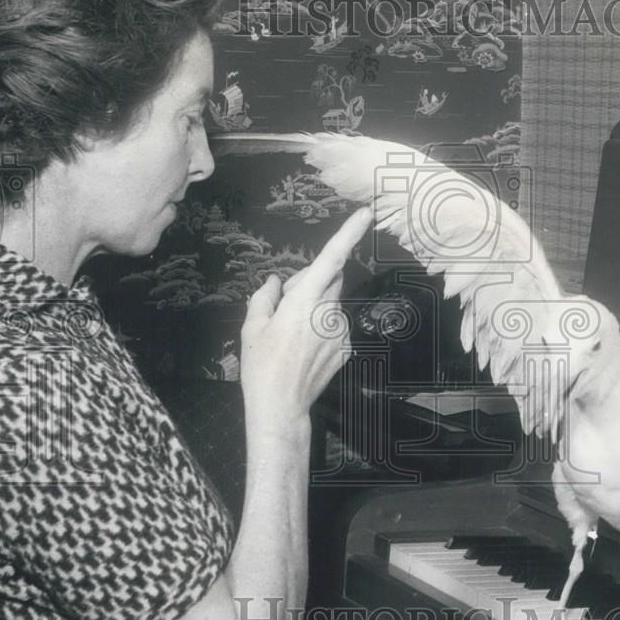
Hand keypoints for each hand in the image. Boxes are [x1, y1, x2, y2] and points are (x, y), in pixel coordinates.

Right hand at [240, 207, 372, 427]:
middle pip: (329, 279)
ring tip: (293, 335)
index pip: (330, 259)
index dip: (349, 233)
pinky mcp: (347, 347)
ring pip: (332, 303)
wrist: (281, 406)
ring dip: (316, 308)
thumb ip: (265, 296)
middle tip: (285, 306)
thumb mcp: (253, 326)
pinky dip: (323, 328)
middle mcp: (328, 312)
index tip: (366, 213)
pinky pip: (336, 325)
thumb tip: (276, 282)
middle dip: (311, 282)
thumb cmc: (261, 366)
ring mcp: (341, 331)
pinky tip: (305, 349)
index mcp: (304, 301)